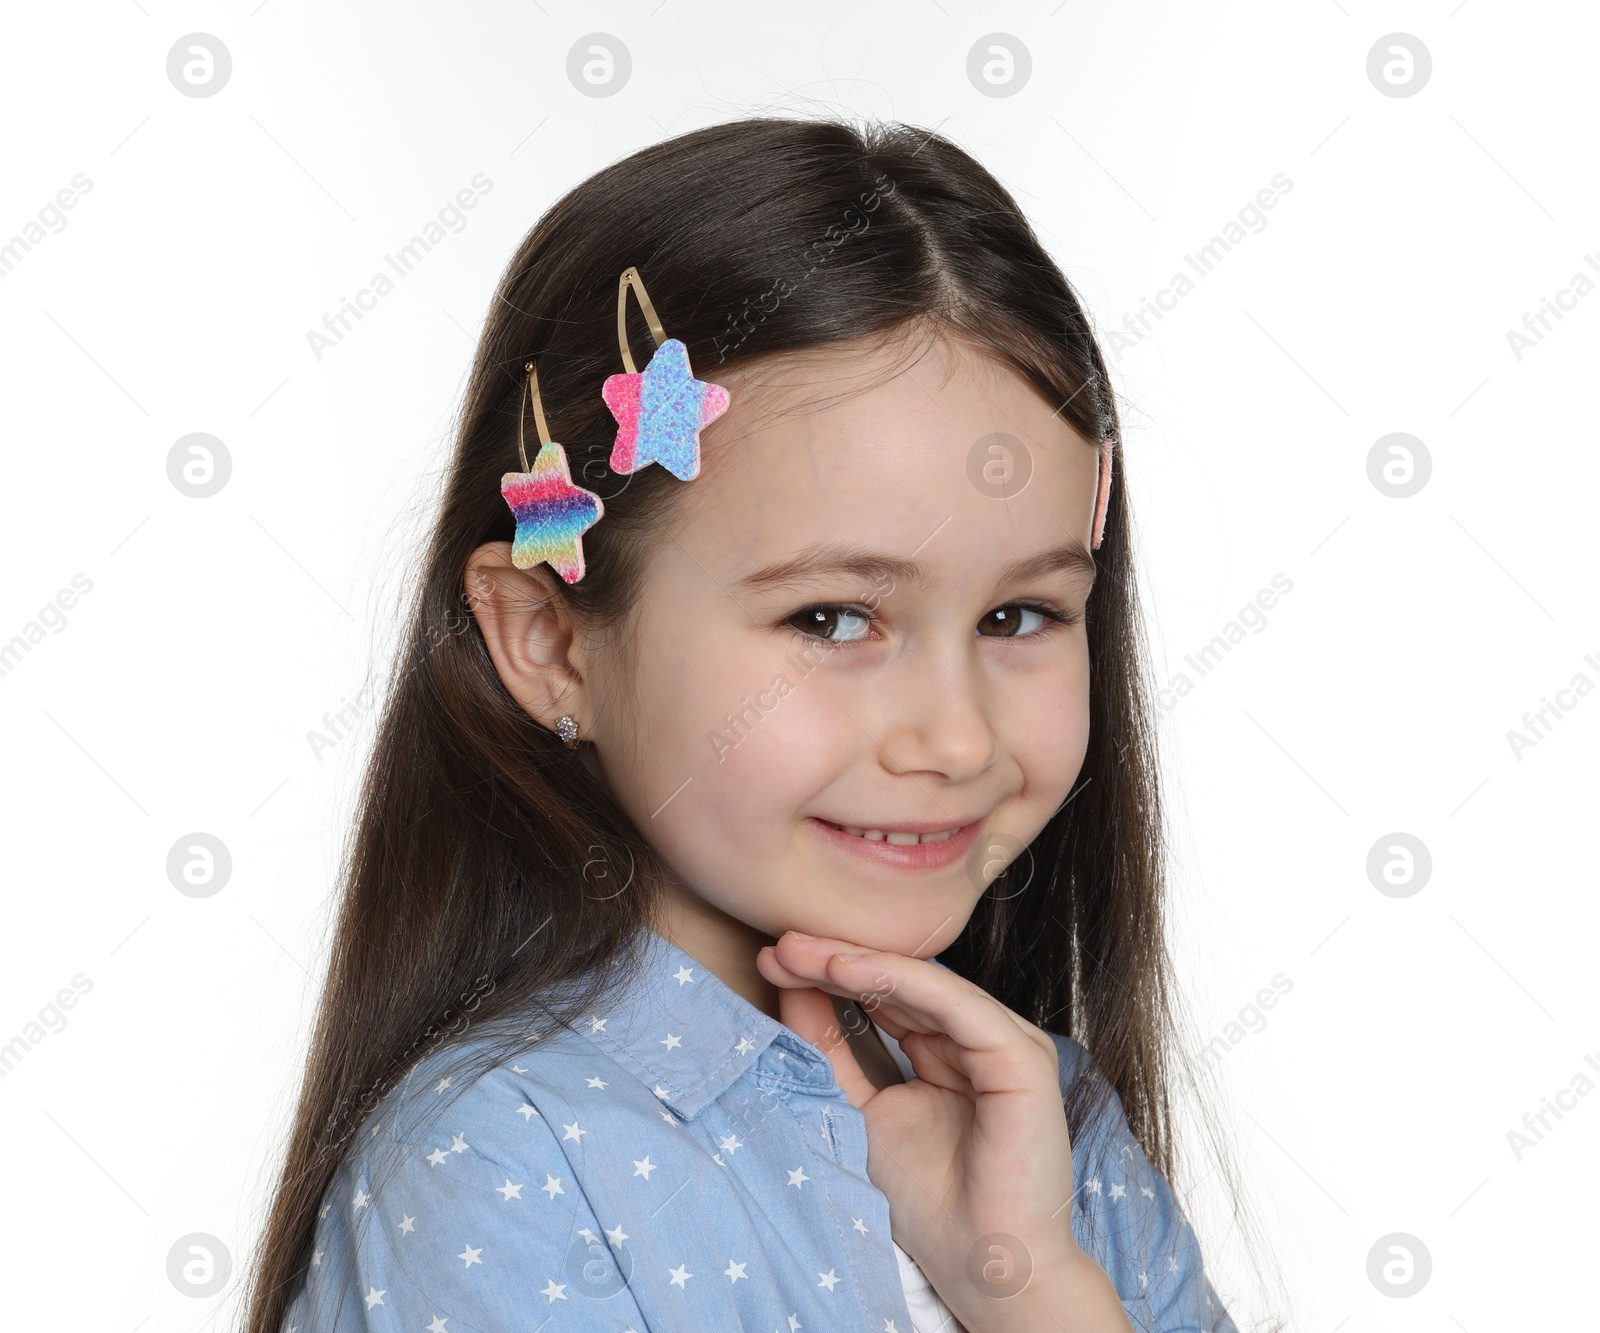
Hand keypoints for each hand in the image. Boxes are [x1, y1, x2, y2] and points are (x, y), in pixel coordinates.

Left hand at [756, 932, 1131, 1332]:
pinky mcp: (1022, 1057)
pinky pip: (954, 1005)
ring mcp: (1007, 1044)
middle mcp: (981, 1040)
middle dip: (836, 960)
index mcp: (950, 1052)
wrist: (985, 1267)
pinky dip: (898, 980)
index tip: (772, 961)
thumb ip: (830, 1051)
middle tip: (780, 944)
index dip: (830, 976)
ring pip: (926, 984)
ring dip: (857, 962)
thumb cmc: (931, 1204)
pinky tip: (847, 969)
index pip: (887, 998)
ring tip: (801, 951)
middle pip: (903, 983)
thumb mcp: (859, 1111)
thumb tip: (790, 986)